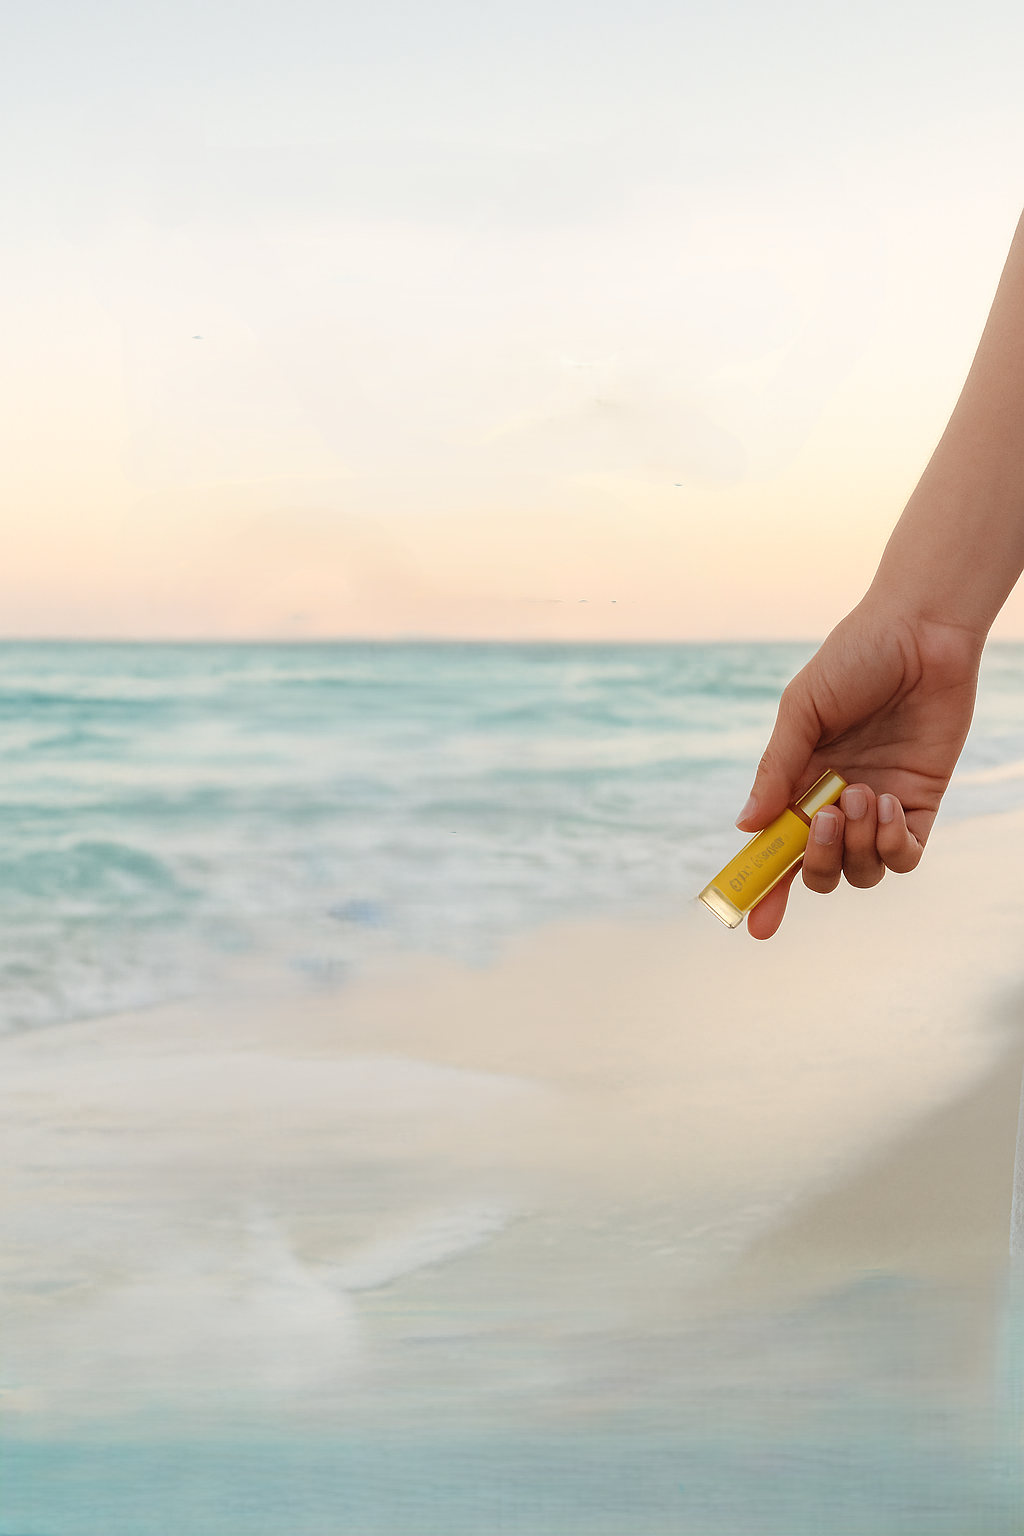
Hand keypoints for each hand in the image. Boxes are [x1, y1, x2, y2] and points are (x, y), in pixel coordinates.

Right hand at [737, 596, 983, 937]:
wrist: (920, 632)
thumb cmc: (854, 658)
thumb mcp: (802, 709)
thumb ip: (777, 768)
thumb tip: (747, 825)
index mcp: (798, 782)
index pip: (776, 849)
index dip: (762, 888)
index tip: (753, 921)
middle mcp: (835, 802)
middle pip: (818, 871)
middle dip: (815, 863)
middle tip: (818, 823)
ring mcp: (878, 806)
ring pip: (862, 870)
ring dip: (854, 846)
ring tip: (860, 794)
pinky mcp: (921, 802)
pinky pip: (905, 855)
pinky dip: (892, 845)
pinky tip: (886, 805)